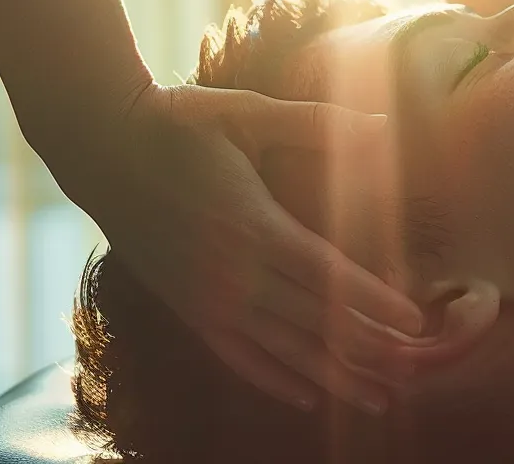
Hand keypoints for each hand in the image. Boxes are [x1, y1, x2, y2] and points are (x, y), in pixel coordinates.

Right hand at [27, 82, 424, 414]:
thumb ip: (314, 122)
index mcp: (252, 223)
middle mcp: (231, 270)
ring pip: (280, 349)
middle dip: (366, 348)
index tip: (412, 321)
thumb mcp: (245, 113)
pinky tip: (306, 398)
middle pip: (311, 321)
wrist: (100, 147)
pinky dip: (272, 378)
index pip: (324, 273)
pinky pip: (236, 355)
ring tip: (375, 401)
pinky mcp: (187, 308)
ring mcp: (206, 296)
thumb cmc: (180, 123)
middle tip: (412, 372)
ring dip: (331, 377)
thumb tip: (379, 122)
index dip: (371, 299)